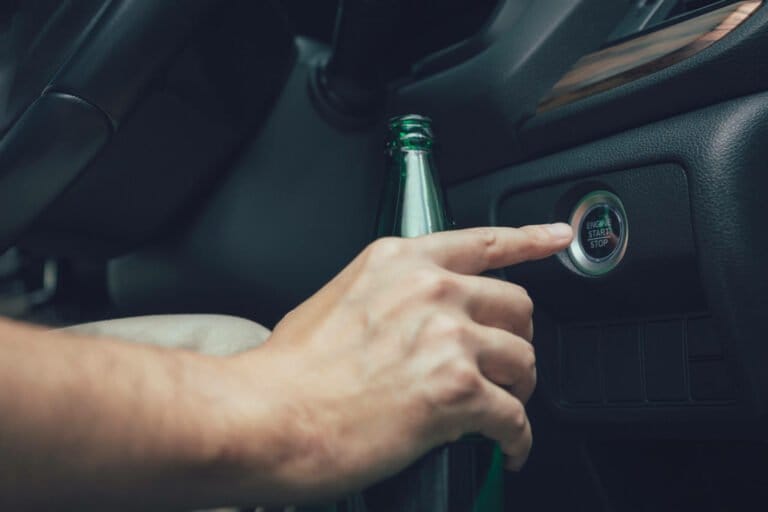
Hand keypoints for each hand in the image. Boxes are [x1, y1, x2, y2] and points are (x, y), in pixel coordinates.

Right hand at [227, 224, 572, 501]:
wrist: (267, 416)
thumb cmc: (289, 371)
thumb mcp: (337, 300)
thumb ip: (389, 296)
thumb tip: (417, 320)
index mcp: (400, 261)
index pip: (484, 241)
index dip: (531, 239)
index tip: (558, 237)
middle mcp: (431, 289)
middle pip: (516, 307)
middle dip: (514, 340)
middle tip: (500, 365)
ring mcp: (447, 336)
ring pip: (524, 360)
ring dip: (516, 389)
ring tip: (497, 408)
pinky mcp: (457, 390)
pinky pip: (515, 417)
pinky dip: (517, 438)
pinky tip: (505, 448)